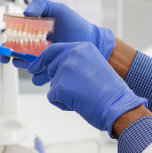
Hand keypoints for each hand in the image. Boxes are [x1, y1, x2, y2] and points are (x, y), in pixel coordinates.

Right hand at [0, 0, 115, 72]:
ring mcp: (40, 60)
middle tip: (11, 56)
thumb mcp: (57, 9)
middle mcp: (33, 47)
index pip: (11, 40)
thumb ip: (40, 4)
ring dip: (25, 65)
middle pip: (13, 55)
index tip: (3, 49)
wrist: (90, 40)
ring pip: (25, 67)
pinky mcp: (48, 71)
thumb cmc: (74, 24)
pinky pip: (38, 78)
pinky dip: (39, 76)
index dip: (4, 46)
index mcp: (31, 33)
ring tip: (36, 59)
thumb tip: (25, 12)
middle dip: (8, 57)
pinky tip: (47, 69)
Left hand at [28, 43, 147, 137]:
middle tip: (80, 90)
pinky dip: (63, 104)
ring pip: (52, 85)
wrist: (118, 105)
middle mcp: (72, 54)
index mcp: (82, 47)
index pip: (54, 50)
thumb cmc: (110, 91)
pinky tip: (79, 103)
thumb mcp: (94, 66)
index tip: (33, 68)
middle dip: (60, 82)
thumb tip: (56, 71)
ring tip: (84, 96)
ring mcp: (65, 69)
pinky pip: (53, 97)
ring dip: (64, 94)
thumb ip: (76, 64)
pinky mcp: (60, 85)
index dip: (42, 60)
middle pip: (51, 69)